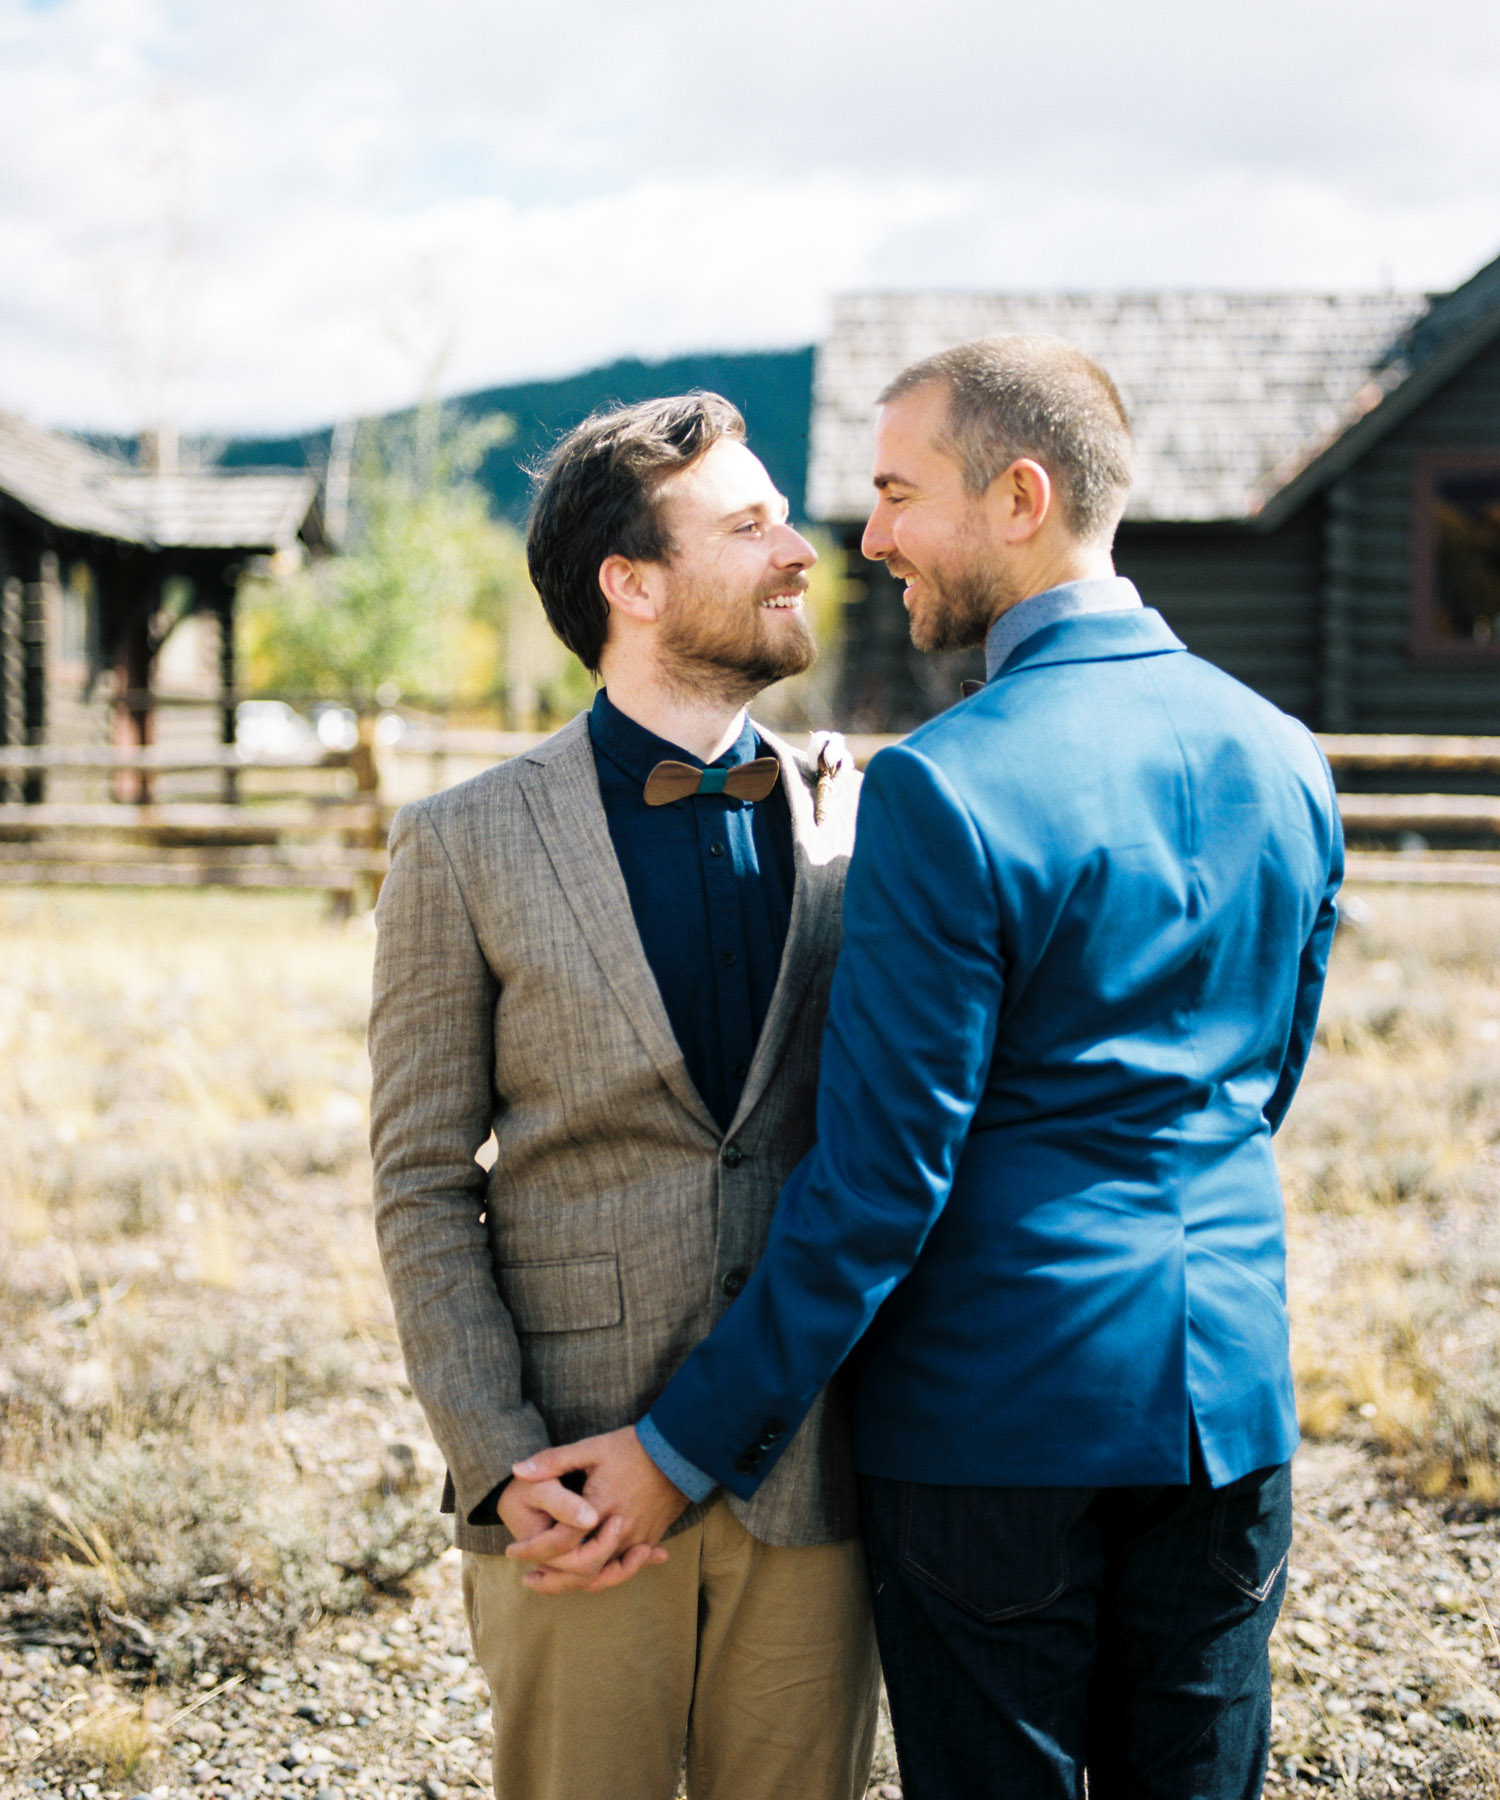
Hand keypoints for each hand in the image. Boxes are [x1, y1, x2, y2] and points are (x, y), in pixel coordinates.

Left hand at [512, 1426, 688, 1593]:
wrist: (681, 1451)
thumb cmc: (634, 1448)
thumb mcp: (591, 1448)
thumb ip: (554, 1461)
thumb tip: (517, 1470)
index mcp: (597, 1510)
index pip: (558, 1542)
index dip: (532, 1549)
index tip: (512, 1550)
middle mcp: (617, 1532)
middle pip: (579, 1570)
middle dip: (551, 1579)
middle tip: (529, 1578)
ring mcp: (636, 1540)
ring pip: (602, 1575)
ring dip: (574, 1583)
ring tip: (552, 1582)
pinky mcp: (649, 1540)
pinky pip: (623, 1567)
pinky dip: (603, 1575)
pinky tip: (587, 1575)